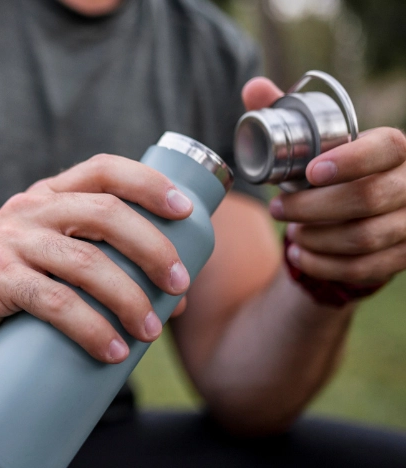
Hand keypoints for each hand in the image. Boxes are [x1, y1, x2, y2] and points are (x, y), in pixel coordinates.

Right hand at [0, 154, 192, 362]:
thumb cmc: (2, 283)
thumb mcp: (46, 258)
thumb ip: (100, 264)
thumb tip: (175, 299)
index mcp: (47, 195)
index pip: (104, 169)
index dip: (150, 182)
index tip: (187, 211)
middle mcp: (29, 209)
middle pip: (105, 214)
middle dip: (152, 248)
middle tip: (179, 285)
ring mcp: (10, 241)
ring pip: (85, 262)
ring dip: (129, 298)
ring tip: (149, 331)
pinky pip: (54, 302)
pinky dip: (90, 328)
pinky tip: (111, 350)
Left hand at [243, 78, 405, 284]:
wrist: (360, 214)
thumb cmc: (331, 169)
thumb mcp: (310, 141)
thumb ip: (282, 113)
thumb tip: (254, 87)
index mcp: (395, 148)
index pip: (386, 148)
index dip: (350, 161)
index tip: (309, 173)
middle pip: (368, 199)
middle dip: (312, 207)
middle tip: (278, 209)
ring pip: (364, 238)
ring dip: (317, 238)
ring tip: (291, 231)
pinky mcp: (404, 256)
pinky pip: (364, 268)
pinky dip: (325, 265)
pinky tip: (301, 256)